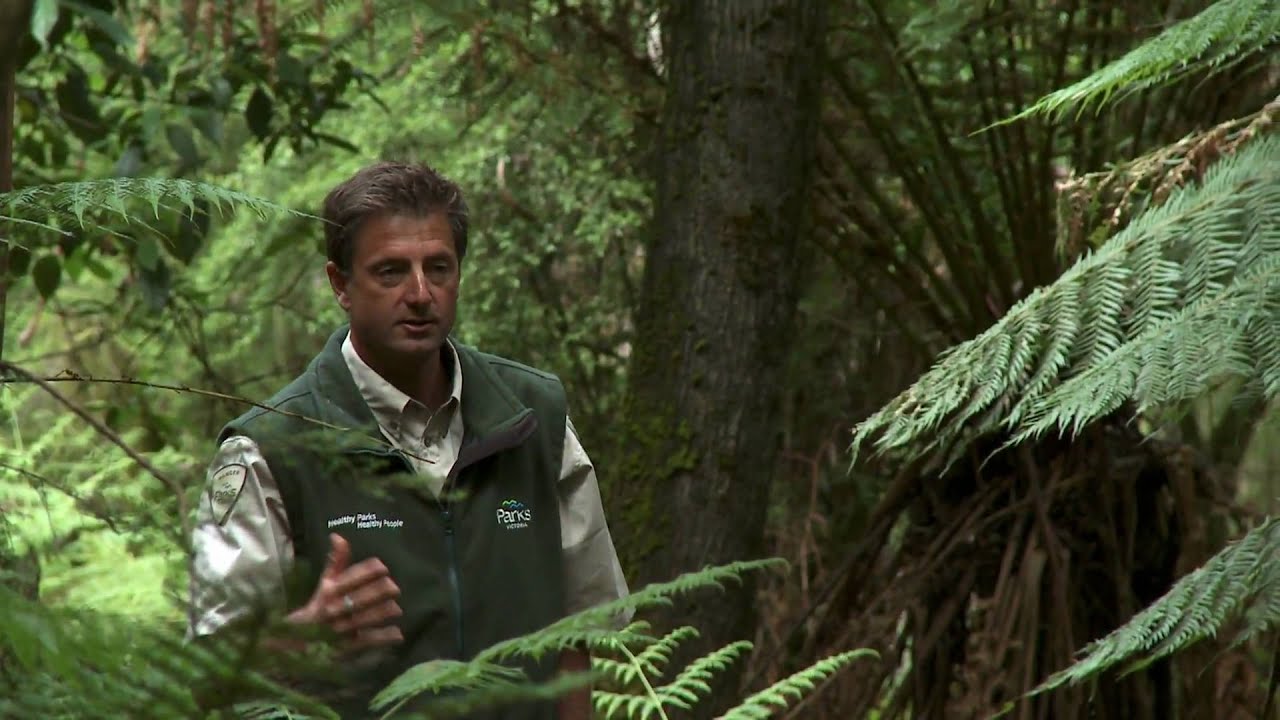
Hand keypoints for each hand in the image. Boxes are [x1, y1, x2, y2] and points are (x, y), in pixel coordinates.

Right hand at [286, 533, 403, 650]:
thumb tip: (337, 535)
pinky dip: (387, 636)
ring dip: (389, 610)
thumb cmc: (318, 607)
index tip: (383, 569)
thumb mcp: (325, 583)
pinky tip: (397, 632)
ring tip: (395, 608)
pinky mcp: (349, 647)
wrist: (297, 644)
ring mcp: (342, 629)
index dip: (373, 569)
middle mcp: (335, 608)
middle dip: (385, 589)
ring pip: (372, 616)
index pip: (355, 575)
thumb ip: (336, 561)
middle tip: (393, 589)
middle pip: (367, 595)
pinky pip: (372, 640)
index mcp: (330, 590)